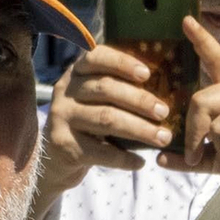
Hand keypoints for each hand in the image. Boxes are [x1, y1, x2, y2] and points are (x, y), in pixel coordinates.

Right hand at [38, 43, 179, 198]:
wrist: (54, 158)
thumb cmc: (88, 122)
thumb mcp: (94, 99)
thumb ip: (118, 88)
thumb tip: (165, 88)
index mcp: (76, 72)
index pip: (97, 57)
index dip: (123, 63)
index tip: (147, 74)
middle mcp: (65, 91)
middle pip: (106, 89)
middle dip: (140, 100)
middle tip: (164, 112)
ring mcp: (61, 117)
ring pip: (106, 118)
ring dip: (140, 129)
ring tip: (163, 138)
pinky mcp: (63, 144)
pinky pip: (101, 151)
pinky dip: (125, 158)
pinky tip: (141, 162)